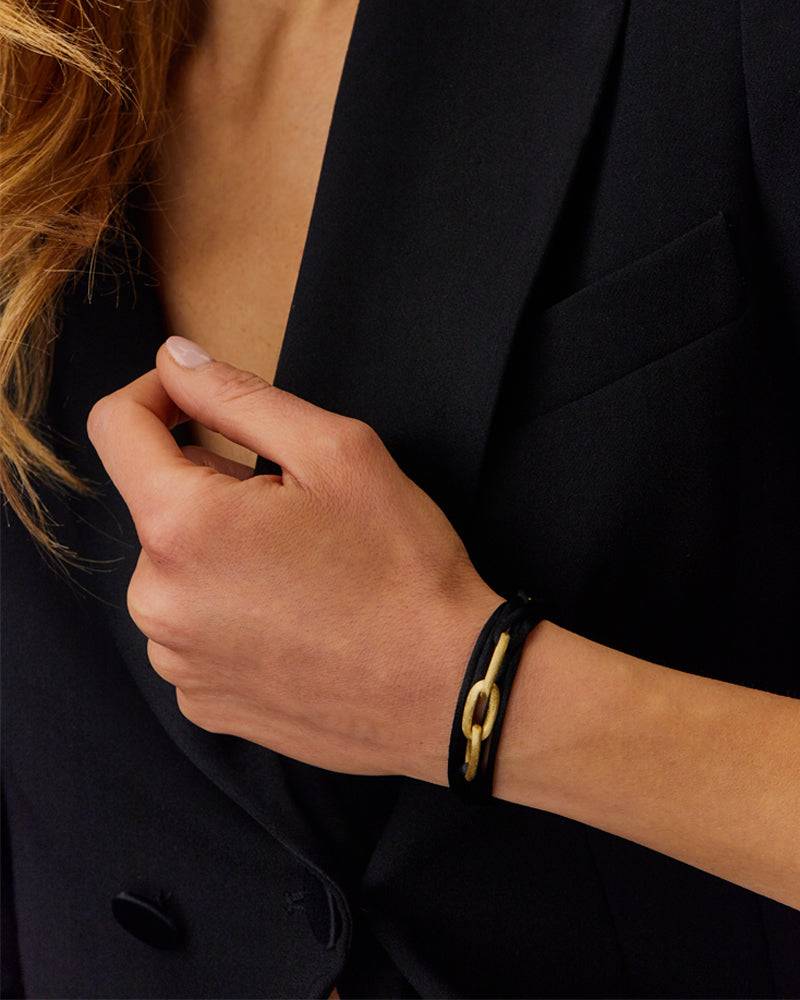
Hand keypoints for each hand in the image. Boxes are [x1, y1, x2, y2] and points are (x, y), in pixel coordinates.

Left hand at [87, 336, 500, 785]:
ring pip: (177, 570)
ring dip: (223, 553)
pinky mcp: (202, 702)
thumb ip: (239, 396)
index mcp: (181, 526)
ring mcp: (176, 661)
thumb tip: (173, 360)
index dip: (156, 394)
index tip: (196, 398)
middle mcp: (157, 600)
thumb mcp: (336, 452)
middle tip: (297, 510)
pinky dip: (231, 611)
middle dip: (214, 488)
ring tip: (302, 572)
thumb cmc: (401, 567)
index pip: (116, 427)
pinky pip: (195, 629)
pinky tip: (296, 622)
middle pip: (158, 505)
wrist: (446, 689)